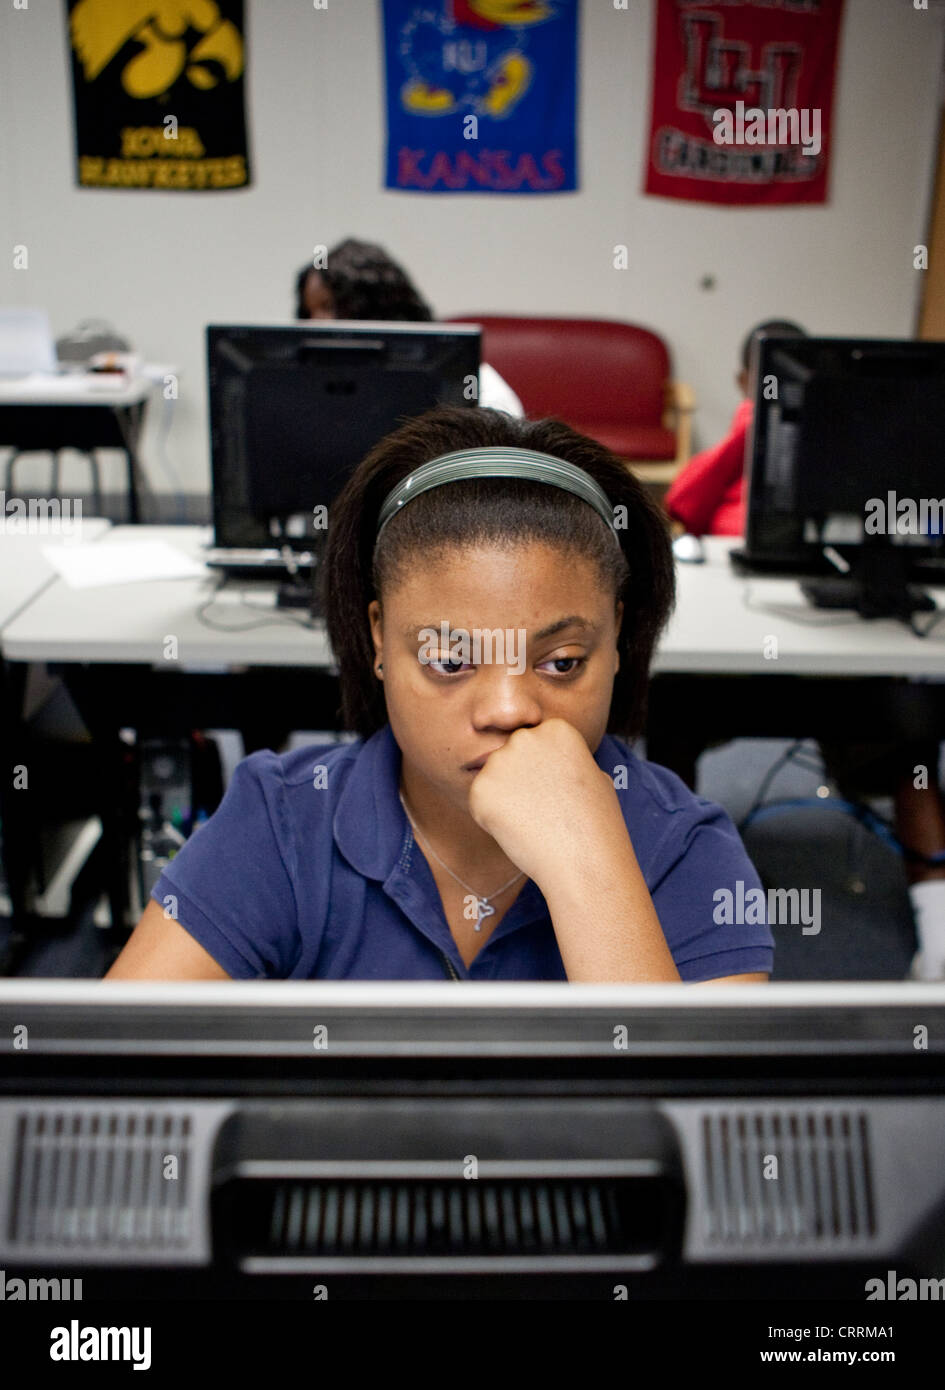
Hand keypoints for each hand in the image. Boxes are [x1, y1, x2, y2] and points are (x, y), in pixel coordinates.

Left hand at [466, 718, 626, 890]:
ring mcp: (500, 761)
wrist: (584, 861)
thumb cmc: (596, 826)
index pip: (534, 745)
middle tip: (542, 811)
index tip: (559, 796)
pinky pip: (479, 801)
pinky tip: (517, 830)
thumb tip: (556, 764)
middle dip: (519, 782)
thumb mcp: (595, 777)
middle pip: (510, 757)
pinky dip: (491, 819)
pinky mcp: (480, 788)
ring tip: (532, 822)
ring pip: (493, 778)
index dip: (544, 775)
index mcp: (556, 729)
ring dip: (505, 799)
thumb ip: (568, 761)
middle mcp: (526, 736)